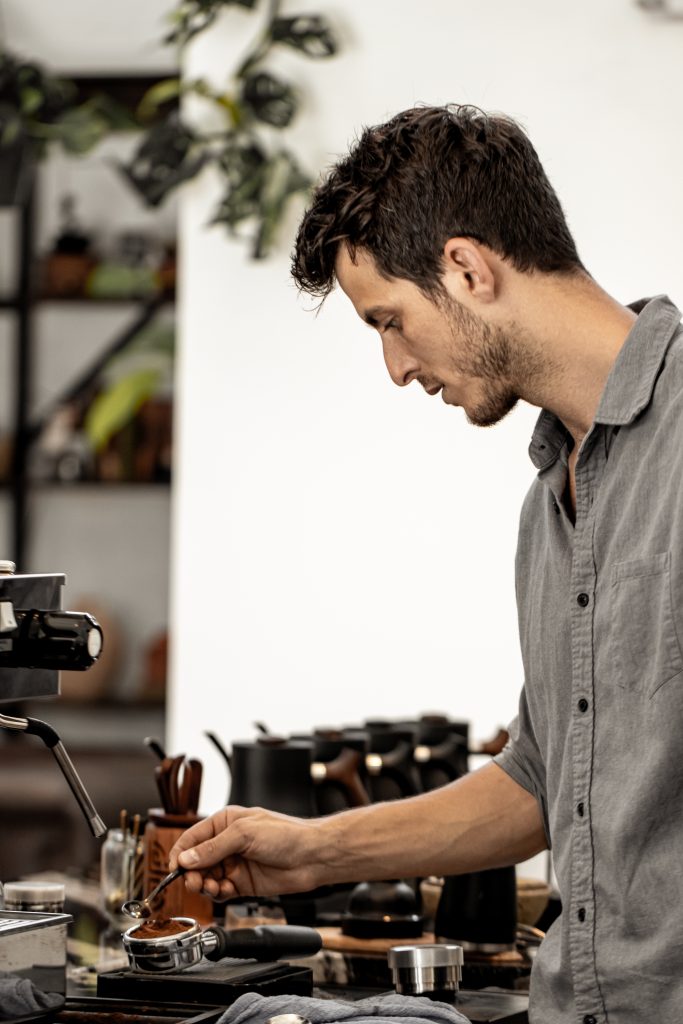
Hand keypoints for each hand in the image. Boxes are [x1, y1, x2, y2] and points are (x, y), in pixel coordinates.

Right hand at [168, 805, 325, 899]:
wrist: (311, 856)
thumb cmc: (286, 834)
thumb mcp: (244, 834)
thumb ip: (213, 848)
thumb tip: (186, 859)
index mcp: (225, 823)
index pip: (192, 838)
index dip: (180, 854)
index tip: (174, 869)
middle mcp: (227, 844)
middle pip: (196, 862)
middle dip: (192, 873)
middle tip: (195, 882)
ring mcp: (234, 864)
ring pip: (206, 879)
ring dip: (205, 885)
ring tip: (212, 887)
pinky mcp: (242, 884)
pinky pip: (221, 892)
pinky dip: (219, 894)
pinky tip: (225, 891)